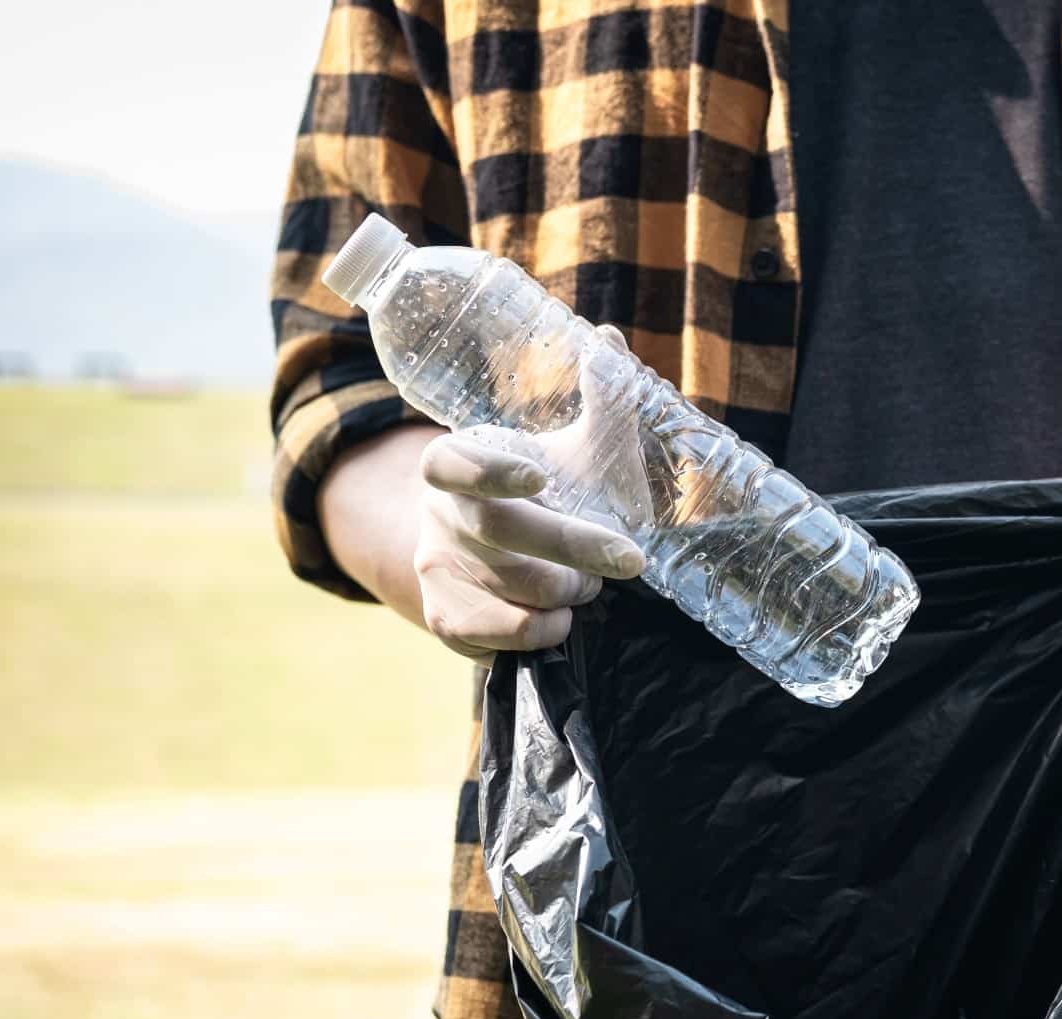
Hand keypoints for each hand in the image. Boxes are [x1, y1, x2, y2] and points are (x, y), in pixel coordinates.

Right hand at [415, 326, 648, 659]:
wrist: (491, 554)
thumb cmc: (549, 491)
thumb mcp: (574, 447)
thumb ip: (600, 398)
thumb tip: (608, 339)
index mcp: (454, 462)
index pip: (453, 462)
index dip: (491, 471)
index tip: (541, 476)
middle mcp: (436, 515)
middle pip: (500, 531)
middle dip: (574, 547)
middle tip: (626, 559)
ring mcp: (435, 569)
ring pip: (509, 587)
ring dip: (567, 590)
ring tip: (591, 585)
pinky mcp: (446, 620)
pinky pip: (497, 636)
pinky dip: (542, 631)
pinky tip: (562, 618)